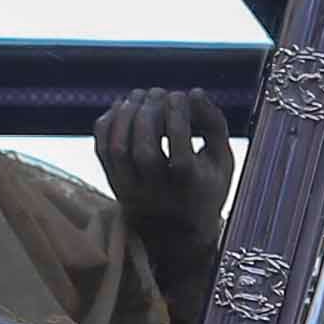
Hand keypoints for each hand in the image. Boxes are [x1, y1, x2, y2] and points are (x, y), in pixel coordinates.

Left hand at [93, 88, 237, 249]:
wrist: (176, 232)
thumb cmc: (205, 187)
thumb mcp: (222, 161)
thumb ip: (214, 126)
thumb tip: (194, 92)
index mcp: (189, 188)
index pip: (179, 151)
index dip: (178, 117)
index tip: (181, 95)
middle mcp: (156, 193)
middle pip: (144, 151)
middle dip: (150, 113)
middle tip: (158, 92)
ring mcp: (130, 190)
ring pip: (118, 149)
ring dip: (127, 114)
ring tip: (139, 94)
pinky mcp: (113, 183)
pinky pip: (101, 149)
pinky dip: (108, 123)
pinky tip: (122, 107)